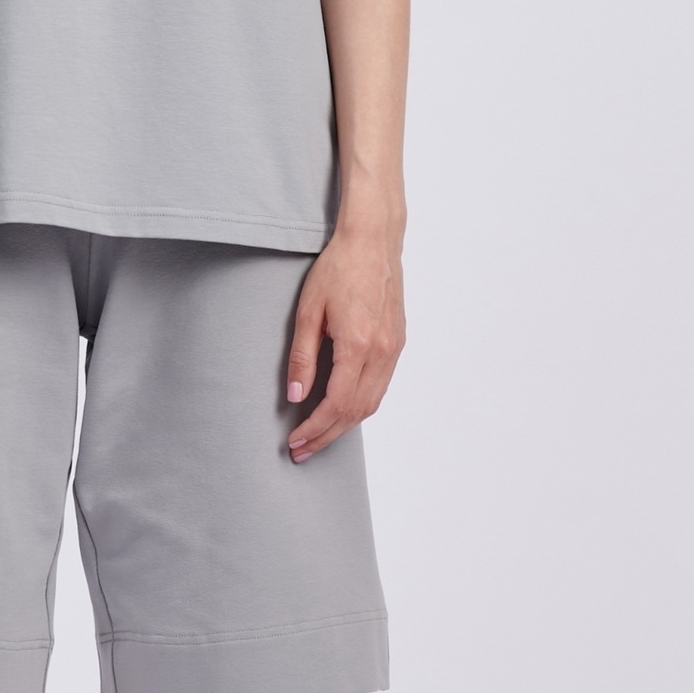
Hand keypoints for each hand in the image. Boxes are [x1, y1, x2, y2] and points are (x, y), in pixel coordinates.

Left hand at [286, 223, 405, 460]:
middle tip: (302, 451)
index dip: (315, 428)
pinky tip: (342, 410)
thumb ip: (302, 356)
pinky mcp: (398, 343)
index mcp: (358, 344)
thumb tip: (295, 396)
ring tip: (319, 436)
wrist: (372, 241)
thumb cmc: (337, 268)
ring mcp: (394, 349)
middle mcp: (382, 352)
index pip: (336, 404)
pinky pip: (380, 386)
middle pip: (356, 412)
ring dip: (345, 425)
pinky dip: (361, 405)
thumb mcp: (308, 310)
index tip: (295, 441)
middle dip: (327, 435)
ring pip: (372, 403)